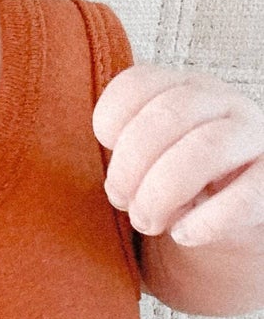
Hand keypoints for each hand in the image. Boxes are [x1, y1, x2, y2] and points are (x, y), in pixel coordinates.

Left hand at [92, 62, 263, 247]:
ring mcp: (254, 136)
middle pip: (167, 116)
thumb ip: (116, 147)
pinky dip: (207, 220)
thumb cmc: (170, 180)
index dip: (110, 122)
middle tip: (120, 201)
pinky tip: (183, 235)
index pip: (137, 83)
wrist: (230, 217)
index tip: (104, 151)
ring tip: (147, 222)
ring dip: (162, 193)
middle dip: (131, 167)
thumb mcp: (142, 154)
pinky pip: (248, 195)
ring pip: (205, 149)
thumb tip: (73, 173)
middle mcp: (221, 101)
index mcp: (179, 87)